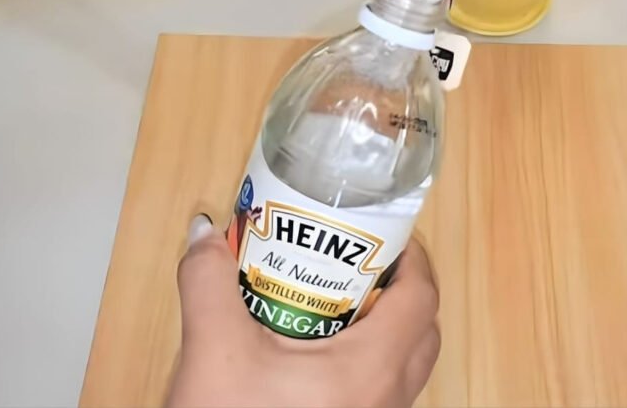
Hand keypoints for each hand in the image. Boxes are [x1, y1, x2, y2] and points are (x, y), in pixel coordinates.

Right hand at [167, 216, 440, 406]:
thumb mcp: (214, 352)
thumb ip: (209, 284)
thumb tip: (204, 236)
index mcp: (370, 369)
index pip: (421, 299)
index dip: (413, 258)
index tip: (390, 235)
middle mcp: (386, 398)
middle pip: (422, 329)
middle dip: (400, 290)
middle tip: (363, 264)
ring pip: (405, 362)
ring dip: (385, 326)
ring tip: (338, 301)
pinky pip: (382, 387)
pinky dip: (367, 359)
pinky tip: (317, 351)